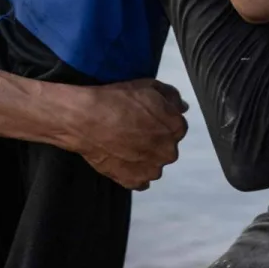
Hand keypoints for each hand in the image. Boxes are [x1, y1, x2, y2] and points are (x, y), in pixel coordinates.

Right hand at [70, 79, 188, 189]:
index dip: (161, 121)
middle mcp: (168, 152)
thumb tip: (182, 107)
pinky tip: (122, 159)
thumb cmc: (117, 99)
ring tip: (125, 145)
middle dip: (155, 140)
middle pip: (166, 147)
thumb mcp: (148, 86)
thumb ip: (171, 96)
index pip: (177, 127)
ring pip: (154, 164)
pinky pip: (140, 180)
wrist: (86, 119)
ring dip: (146, 157)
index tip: (146, 118)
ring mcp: (151, 170)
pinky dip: (134, 172)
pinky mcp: (133, 181)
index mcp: (176, 128)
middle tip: (134, 131)